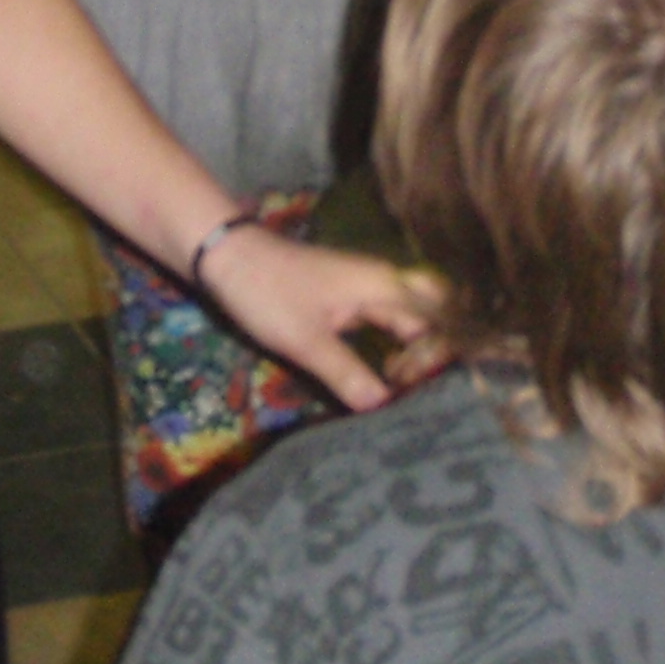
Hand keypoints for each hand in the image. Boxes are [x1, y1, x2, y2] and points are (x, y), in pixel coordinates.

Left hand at [199, 225, 444, 411]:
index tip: (415, 391)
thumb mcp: (305, 340)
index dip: (437, 359)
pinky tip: (388, 370)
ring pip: (410, 318)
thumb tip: (384, 407)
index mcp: (384, 286)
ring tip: (411, 388)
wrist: (227, 256)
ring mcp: (367, 288)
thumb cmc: (268, 292)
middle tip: (421, 389)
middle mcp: (385, 283)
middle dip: (436, 350)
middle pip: (433, 315)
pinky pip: (387, 319)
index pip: (437, 323)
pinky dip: (394, 342)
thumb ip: (347, 373)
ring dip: (415, 349)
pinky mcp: (350, 297)